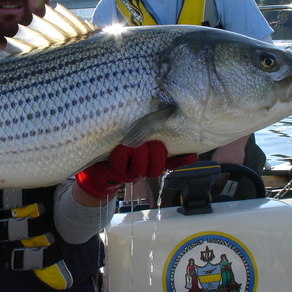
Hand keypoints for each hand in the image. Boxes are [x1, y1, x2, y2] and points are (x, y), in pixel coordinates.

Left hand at [75, 141, 196, 198]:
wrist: (99, 168)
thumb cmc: (121, 149)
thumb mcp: (139, 140)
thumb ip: (153, 132)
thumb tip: (171, 117)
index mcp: (154, 161)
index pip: (174, 162)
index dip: (183, 160)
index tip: (192, 154)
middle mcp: (145, 170)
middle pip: (158, 165)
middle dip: (154, 151)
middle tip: (149, 140)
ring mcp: (131, 174)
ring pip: (141, 167)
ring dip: (137, 151)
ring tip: (132, 143)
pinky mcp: (115, 172)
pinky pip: (121, 162)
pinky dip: (121, 154)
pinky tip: (120, 148)